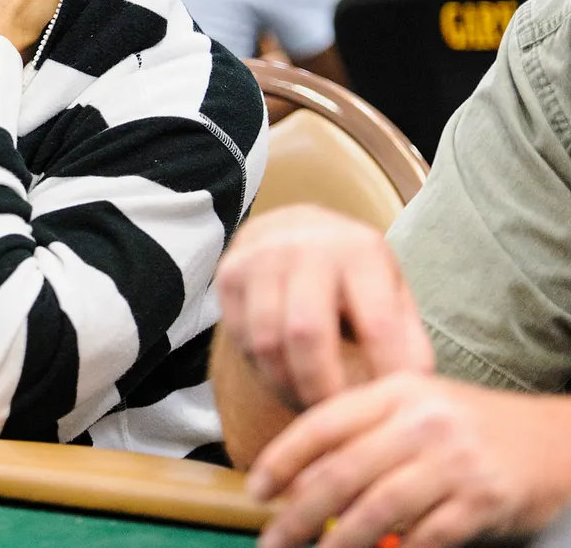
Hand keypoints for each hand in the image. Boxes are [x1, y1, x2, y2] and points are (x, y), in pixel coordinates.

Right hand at [215, 205, 431, 411]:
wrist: (292, 228)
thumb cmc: (352, 274)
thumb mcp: (390, 291)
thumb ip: (406, 338)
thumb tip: (415, 388)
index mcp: (359, 251)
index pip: (377, 324)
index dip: (385, 374)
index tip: (389, 408)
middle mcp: (305, 247)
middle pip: (307, 334)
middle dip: (322, 389)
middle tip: (336, 416)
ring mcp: (260, 258)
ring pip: (266, 342)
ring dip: (288, 386)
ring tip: (310, 405)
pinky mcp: (228, 275)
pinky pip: (241, 340)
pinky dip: (264, 372)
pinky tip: (286, 379)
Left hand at [250, 374, 570, 547]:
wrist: (554, 439)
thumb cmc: (469, 426)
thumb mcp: (414, 407)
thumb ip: (362, 430)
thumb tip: (299, 475)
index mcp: (395, 393)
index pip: (323, 424)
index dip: (283, 460)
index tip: (257, 490)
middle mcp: (421, 422)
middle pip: (342, 472)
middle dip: (298, 513)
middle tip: (272, 540)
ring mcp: (454, 462)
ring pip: (377, 508)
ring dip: (338, 541)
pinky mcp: (483, 500)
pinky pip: (427, 536)